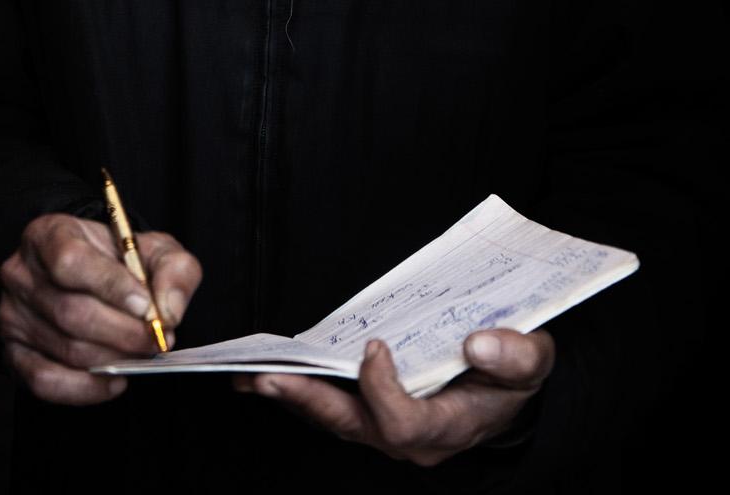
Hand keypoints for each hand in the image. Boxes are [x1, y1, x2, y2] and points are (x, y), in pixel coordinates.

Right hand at [0, 214, 201, 404]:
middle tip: (157, 339)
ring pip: (66, 348)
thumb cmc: (121, 261)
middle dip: (123, 332)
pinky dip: (85, 388)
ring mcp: (12, 315)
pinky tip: (115, 380)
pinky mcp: (13, 353)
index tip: (146, 306)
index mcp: (50, 234)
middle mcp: (21, 273)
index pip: (71, 261)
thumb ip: (174, 270)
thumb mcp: (155, 249)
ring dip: (112, 357)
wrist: (93, 279)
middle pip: (71, 312)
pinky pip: (45, 381)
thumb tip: (169, 311)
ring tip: (141, 353)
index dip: (111, 286)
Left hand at [234, 328, 553, 465]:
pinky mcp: (376, 414)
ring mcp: (389, 429)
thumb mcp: (533, 360)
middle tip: (266, 379)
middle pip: (352, 426)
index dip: (382, 390)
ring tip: (251, 378)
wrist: (511, 388)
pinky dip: (304, 389)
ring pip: (335, 420)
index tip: (374, 346)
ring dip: (294, 397)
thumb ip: (514, 356)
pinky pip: (335, 407)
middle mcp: (412, 438)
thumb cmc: (517, 372)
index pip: (402, 423)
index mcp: (448, 427)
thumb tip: (479, 346)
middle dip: (308, 401)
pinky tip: (274, 374)